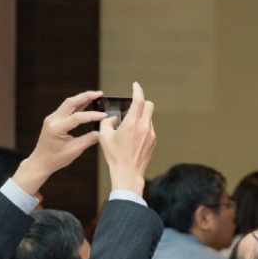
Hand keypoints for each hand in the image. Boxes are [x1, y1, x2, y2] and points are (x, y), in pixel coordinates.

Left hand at [13, 91, 105, 194]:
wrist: (40, 162)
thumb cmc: (55, 159)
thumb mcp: (75, 150)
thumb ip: (89, 139)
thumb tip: (102, 131)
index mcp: (56, 128)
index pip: (77, 117)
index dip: (92, 115)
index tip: (104, 116)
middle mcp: (52, 120)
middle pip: (71, 102)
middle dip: (86, 96)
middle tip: (100, 93)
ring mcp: (51, 118)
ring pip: (68, 103)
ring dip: (81, 98)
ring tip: (95, 95)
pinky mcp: (53, 119)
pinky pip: (66, 108)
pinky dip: (77, 105)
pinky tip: (86, 103)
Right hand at [99, 81, 155, 195]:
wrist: (128, 173)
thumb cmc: (115, 156)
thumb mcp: (104, 138)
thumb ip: (106, 123)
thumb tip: (112, 118)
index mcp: (131, 123)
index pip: (138, 100)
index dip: (137, 90)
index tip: (135, 85)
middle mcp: (144, 126)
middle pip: (149, 105)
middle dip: (142, 102)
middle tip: (133, 106)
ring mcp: (150, 134)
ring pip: (148, 117)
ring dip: (141, 117)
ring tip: (129, 128)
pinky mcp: (153, 141)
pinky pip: (149, 128)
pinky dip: (142, 127)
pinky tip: (134, 138)